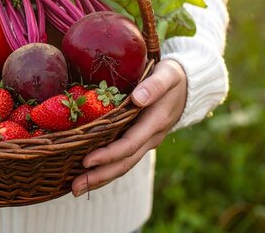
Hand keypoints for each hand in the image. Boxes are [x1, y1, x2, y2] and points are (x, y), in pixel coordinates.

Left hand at [71, 59, 186, 196]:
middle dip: (99, 176)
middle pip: (124, 163)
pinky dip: (105, 169)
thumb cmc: (173, 77)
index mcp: (154, 123)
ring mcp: (145, 142)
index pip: (129, 145)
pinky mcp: (139, 141)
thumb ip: (154, 86)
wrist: (190, 86)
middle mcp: (150, 138)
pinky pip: (122, 159)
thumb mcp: (168, 75)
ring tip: (76, 189)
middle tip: (74, 188)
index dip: (108, 154)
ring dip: (100, 178)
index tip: (87, 161)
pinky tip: (88, 175)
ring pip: (123, 165)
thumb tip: (138, 98)